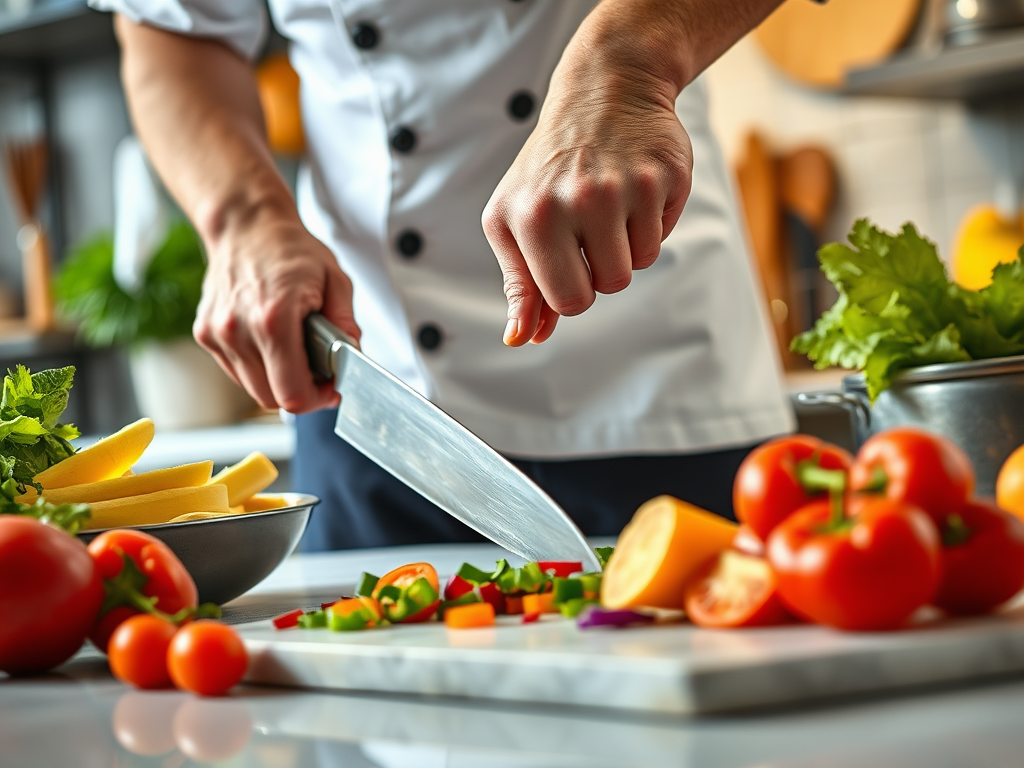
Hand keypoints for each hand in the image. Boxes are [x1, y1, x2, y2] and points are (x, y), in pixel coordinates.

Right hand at [193, 215, 360, 412]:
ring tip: (295, 354)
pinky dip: (258, 367)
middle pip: (272, 399)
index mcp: (274, 318)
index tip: (330, 388)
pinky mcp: (205, 334)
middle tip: (318, 374)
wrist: (244, 226)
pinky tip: (271, 343)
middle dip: (300, 393)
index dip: (317, 399)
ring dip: (278, 381)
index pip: (292, 393)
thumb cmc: (289, 249)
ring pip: (253, 389)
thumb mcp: (334, 279)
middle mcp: (238, 330)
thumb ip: (345, 323)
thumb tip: (351, 357)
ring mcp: (217, 334)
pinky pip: (237, 372)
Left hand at [482, 19, 692, 346]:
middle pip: (610, 285)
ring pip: (639, 264)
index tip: (567, 262)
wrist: (603, 94)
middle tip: (591, 232)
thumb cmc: (550, 168)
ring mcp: (622, 185)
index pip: (568, 300)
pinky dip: (651, 223)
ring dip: (627, 246)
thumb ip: (521, 284)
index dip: (572, 291)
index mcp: (531, 216)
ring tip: (612, 206)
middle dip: (603, 272)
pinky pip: (662, 235)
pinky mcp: (662, 175)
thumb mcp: (515, 221)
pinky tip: (634, 189)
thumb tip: (522, 337)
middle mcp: (575, 198)